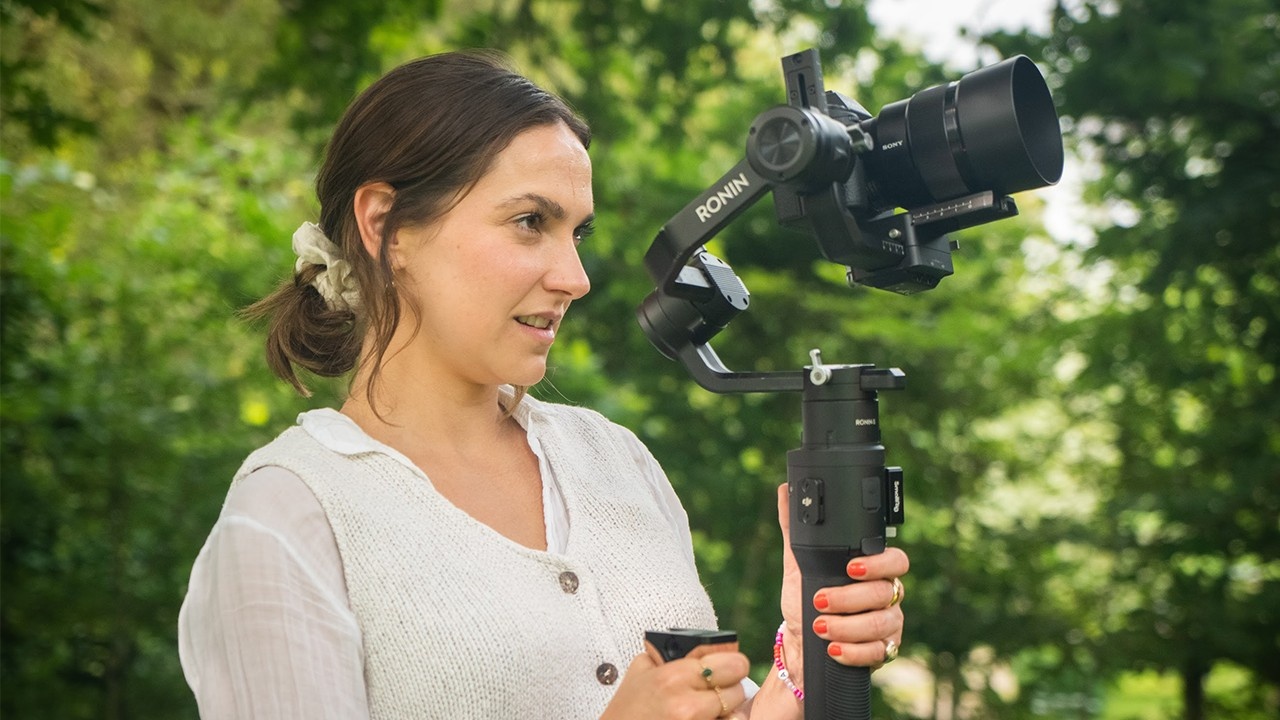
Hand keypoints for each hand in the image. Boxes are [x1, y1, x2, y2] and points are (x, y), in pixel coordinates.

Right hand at [600, 640, 749, 719]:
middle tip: (713, 690)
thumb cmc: (628, 706)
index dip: (732, 665)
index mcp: (674, 676)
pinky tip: (704, 719)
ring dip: (725, 711)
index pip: (732, 664)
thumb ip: (674, 654)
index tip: (728, 668)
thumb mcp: (642, 669)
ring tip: (706, 709)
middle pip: (737, 691)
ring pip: (735, 715)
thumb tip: (706, 647)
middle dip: (728, 689)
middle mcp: (687, 704)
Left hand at [777, 483, 909, 669]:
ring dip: (848, 626)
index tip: (850, 566)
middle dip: (850, 598)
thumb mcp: (798, 565)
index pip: (894, 559)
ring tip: (820, 626)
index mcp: (873, 570)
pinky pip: (879, 652)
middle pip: (885, 592)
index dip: (878, 562)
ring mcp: (889, 623)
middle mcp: (886, 594)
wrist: (801, 643)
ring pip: (882, 623)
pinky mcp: (884, 650)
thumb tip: (784, 490)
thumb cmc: (805, 599)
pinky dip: (854, 651)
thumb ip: (795, 530)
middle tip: (820, 600)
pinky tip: (835, 649)